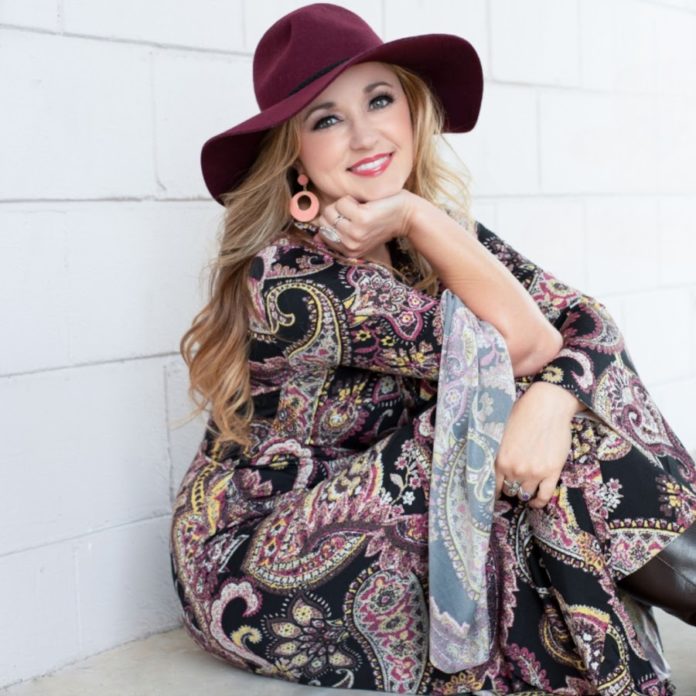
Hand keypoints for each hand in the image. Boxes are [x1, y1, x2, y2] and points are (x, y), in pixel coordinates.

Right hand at [314, 190, 419, 257]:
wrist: (407, 215)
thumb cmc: (383, 220)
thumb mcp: (359, 233)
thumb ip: (338, 235)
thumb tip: (316, 236)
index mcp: (349, 252)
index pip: (322, 231)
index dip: (333, 219)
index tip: (351, 220)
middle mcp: (350, 246)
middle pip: (323, 220)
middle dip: (337, 211)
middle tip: (357, 213)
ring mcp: (355, 234)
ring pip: (330, 211)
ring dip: (344, 204)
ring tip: (361, 209)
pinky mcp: (360, 220)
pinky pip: (341, 203)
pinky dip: (351, 199)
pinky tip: (365, 205)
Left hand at [494, 382, 575, 508]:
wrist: (547, 406)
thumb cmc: (522, 413)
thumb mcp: (499, 431)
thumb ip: (493, 449)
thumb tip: (480, 454)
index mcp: (499, 459)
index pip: (493, 485)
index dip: (494, 489)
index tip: (496, 490)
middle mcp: (515, 469)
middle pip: (509, 490)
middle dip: (510, 487)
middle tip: (512, 484)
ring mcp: (534, 473)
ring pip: (525, 494)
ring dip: (523, 493)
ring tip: (523, 489)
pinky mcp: (552, 472)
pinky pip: (544, 496)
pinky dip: (539, 502)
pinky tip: (536, 501)